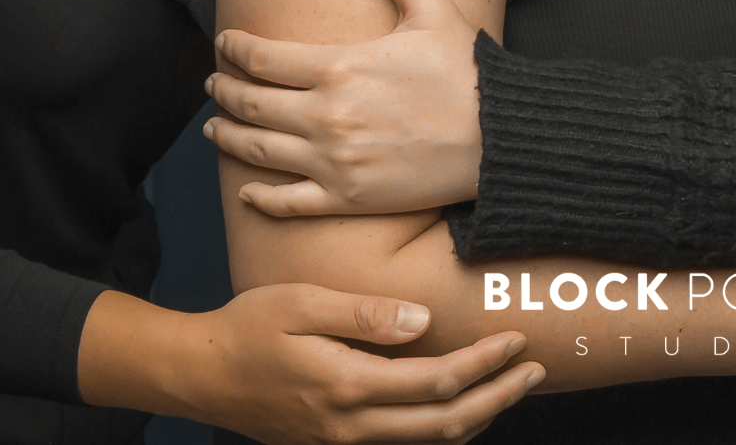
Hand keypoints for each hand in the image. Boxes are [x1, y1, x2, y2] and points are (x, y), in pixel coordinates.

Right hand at [79, 282, 541, 442]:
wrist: (200, 373)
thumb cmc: (249, 326)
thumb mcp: (302, 303)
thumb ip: (365, 314)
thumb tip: (424, 321)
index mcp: (347, 385)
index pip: (437, 381)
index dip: (484, 362)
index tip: (516, 338)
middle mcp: (350, 426)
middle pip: (445, 423)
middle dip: (498, 397)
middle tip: (535, 369)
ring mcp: (343, 443)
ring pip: (428, 443)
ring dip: (477, 417)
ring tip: (511, 386)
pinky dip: (442, 429)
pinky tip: (462, 406)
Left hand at [209, 0, 483, 216]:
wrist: (500, 138)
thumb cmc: (468, 70)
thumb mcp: (431, 7)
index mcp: (340, 66)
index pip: (263, 57)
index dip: (234, 48)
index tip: (223, 43)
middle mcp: (327, 116)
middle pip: (251, 104)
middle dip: (223, 92)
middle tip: (212, 84)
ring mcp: (334, 161)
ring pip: (259, 151)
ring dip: (228, 137)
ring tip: (215, 129)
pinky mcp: (348, 197)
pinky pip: (288, 202)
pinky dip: (259, 198)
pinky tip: (246, 191)